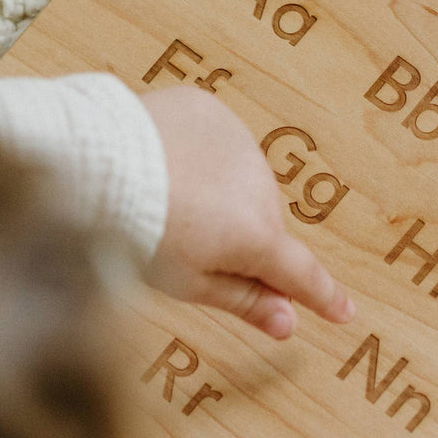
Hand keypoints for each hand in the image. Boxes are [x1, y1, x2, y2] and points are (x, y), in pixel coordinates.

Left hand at [138, 84, 354, 339]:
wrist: (92, 163)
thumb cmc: (137, 232)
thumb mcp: (190, 283)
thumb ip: (246, 302)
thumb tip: (288, 325)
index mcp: (257, 237)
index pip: (302, 275)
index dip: (324, 297)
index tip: (344, 313)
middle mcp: (260, 188)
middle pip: (265, 229)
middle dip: (244, 243)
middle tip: (195, 250)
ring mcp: (238, 145)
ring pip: (244, 186)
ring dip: (224, 200)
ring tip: (173, 204)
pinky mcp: (211, 113)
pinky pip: (220, 147)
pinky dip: (204, 161)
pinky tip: (170, 169)